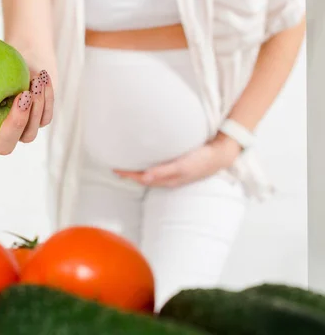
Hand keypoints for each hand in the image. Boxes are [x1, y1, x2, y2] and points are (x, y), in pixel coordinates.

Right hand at [0, 47, 54, 154]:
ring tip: (34, 82)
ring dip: (34, 109)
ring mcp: (21, 130)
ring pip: (28, 134)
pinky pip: (44, 117)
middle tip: (21, 100)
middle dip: (13, 126)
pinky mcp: (40, 120)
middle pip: (4, 146)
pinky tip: (42, 78)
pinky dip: (46, 98)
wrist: (23, 55)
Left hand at [113, 133, 241, 187]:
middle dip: (130, 175)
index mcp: (168, 179)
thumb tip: (144, 178)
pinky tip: (147, 162)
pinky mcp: (179, 168)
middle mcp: (169, 179)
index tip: (115, 169)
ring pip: (151, 176)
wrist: (220, 156)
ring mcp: (174, 174)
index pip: (142, 179)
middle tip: (116, 168)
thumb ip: (163, 171)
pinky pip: (159, 170)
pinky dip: (149, 168)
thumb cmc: (201, 160)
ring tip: (127, 166)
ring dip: (138, 172)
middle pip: (144, 179)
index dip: (128, 175)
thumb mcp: (182, 165)